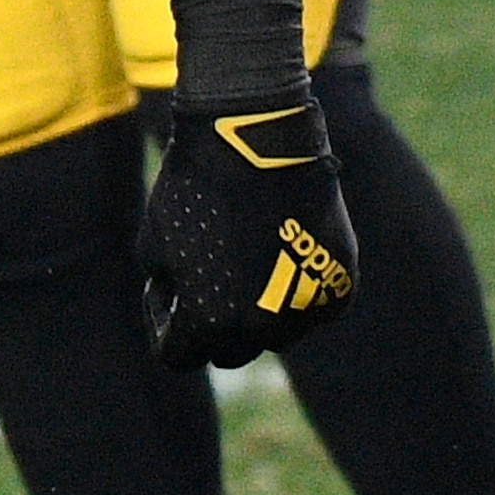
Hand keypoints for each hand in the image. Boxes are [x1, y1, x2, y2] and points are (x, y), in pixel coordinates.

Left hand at [139, 84, 358, 369]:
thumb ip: (168, 293)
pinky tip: (280, 246)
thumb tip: (186, 316)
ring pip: (275, 333)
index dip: (165, 323)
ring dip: (256, 309)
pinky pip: (312, 308)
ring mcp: (308, 309)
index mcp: (210, 321)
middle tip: (207, 275)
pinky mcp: (340, 286)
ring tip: (245, 255)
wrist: (258, 139)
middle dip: (212, 323)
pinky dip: (295, 289)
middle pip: (230, 350)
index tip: (166, 289)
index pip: (179, 355)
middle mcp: (263, 327)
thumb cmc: (195, 187)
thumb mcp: (154, 243)